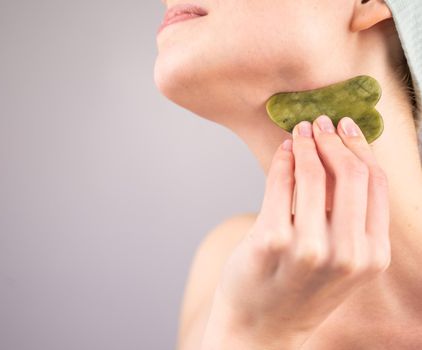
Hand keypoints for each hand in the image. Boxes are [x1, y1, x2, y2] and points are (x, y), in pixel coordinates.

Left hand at [212, 115, 390, 345]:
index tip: (348, 128)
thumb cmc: (298, 291)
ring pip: (314, 174)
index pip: (375, 185)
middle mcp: (347, 254)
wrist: (260, 329)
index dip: (361, 148)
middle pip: (350, 174)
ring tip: (299, 131)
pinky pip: (280, 184)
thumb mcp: (339, 263)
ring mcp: (309, 248)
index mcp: (372, 256)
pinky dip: (283, 160)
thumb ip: (348, 219)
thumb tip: (340, 156)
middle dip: (334, 139)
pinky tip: (283, 152)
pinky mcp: (272, 240)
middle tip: (320, 121)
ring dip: (307, 143)